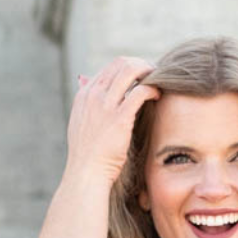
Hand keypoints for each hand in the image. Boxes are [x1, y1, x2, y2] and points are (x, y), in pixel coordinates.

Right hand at [66, 56, 160, 186]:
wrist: (86, 173)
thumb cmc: (87, 154)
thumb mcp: (79, 121)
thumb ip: (85, 101)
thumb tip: (83, 79)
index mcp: (84, 94)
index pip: (109, 68)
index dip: (128, 68)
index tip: (140, 77)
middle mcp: (93, 95)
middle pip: (120, 63)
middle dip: (140, 65)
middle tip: (153, 75)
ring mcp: (105, 106)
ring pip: (130, 71)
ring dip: (148, 72)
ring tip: (158, 81)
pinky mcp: (119, 118)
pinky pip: (140, 92)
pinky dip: (152, 89)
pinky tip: (157, 95)